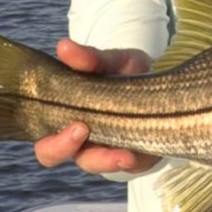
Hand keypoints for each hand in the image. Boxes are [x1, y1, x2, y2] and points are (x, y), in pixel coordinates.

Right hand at [34, 39, 159, 173]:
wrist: (165, 82)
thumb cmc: (127, 73)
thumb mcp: (113, 61)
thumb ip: (91, 58)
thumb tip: (63, 46)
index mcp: (68, 121)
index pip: (46, 143)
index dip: (54, 142)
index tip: (76, 126)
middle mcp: (83, 142)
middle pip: (60, 158)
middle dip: (67, 148)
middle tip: (83, 130)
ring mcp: (109, 151)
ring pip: (98, 165)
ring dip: (108, 161)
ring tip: (125, 155)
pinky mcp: (137, 158)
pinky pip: (134, 165)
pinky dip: (137, 160)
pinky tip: (141, 153)